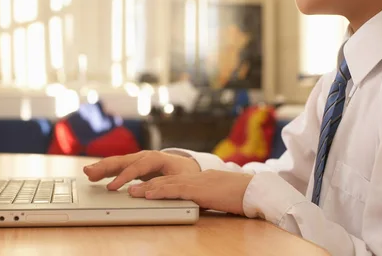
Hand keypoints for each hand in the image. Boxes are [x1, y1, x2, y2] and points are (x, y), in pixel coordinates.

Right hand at [83, 150, 200, 190]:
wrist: (189, 168)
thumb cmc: (185, 174)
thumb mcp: (179, 180)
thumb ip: (161, 185)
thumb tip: (142, 191)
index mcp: (156, 158)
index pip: (136, 167)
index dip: (123, 177)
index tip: (112, 188)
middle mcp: (144, 156)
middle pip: (122, 161)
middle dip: (105, 167)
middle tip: (89, 172)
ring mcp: (138, 160)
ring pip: (118, 162)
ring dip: (102, 167)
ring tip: (87, 172)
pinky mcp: (135, 166)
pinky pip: (118, 167)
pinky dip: (106, 170)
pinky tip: (95, 174)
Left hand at [128, 169, 253, 215]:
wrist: (253, 190)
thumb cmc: (238, 195)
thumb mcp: (215, 196)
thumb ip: (202, 197)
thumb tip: (194, 203)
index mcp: (196, 179)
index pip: (171, 180)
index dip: (154, 183)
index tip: (141, 186)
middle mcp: (192, 178)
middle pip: (164, 180)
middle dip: (145, 184)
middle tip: (129, 188)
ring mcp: (195, 182)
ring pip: (165, 184)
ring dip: (146, 188)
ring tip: (132, 192)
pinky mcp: (198, 190)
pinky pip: (175, 190)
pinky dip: (160, 191)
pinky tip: (149, 193)